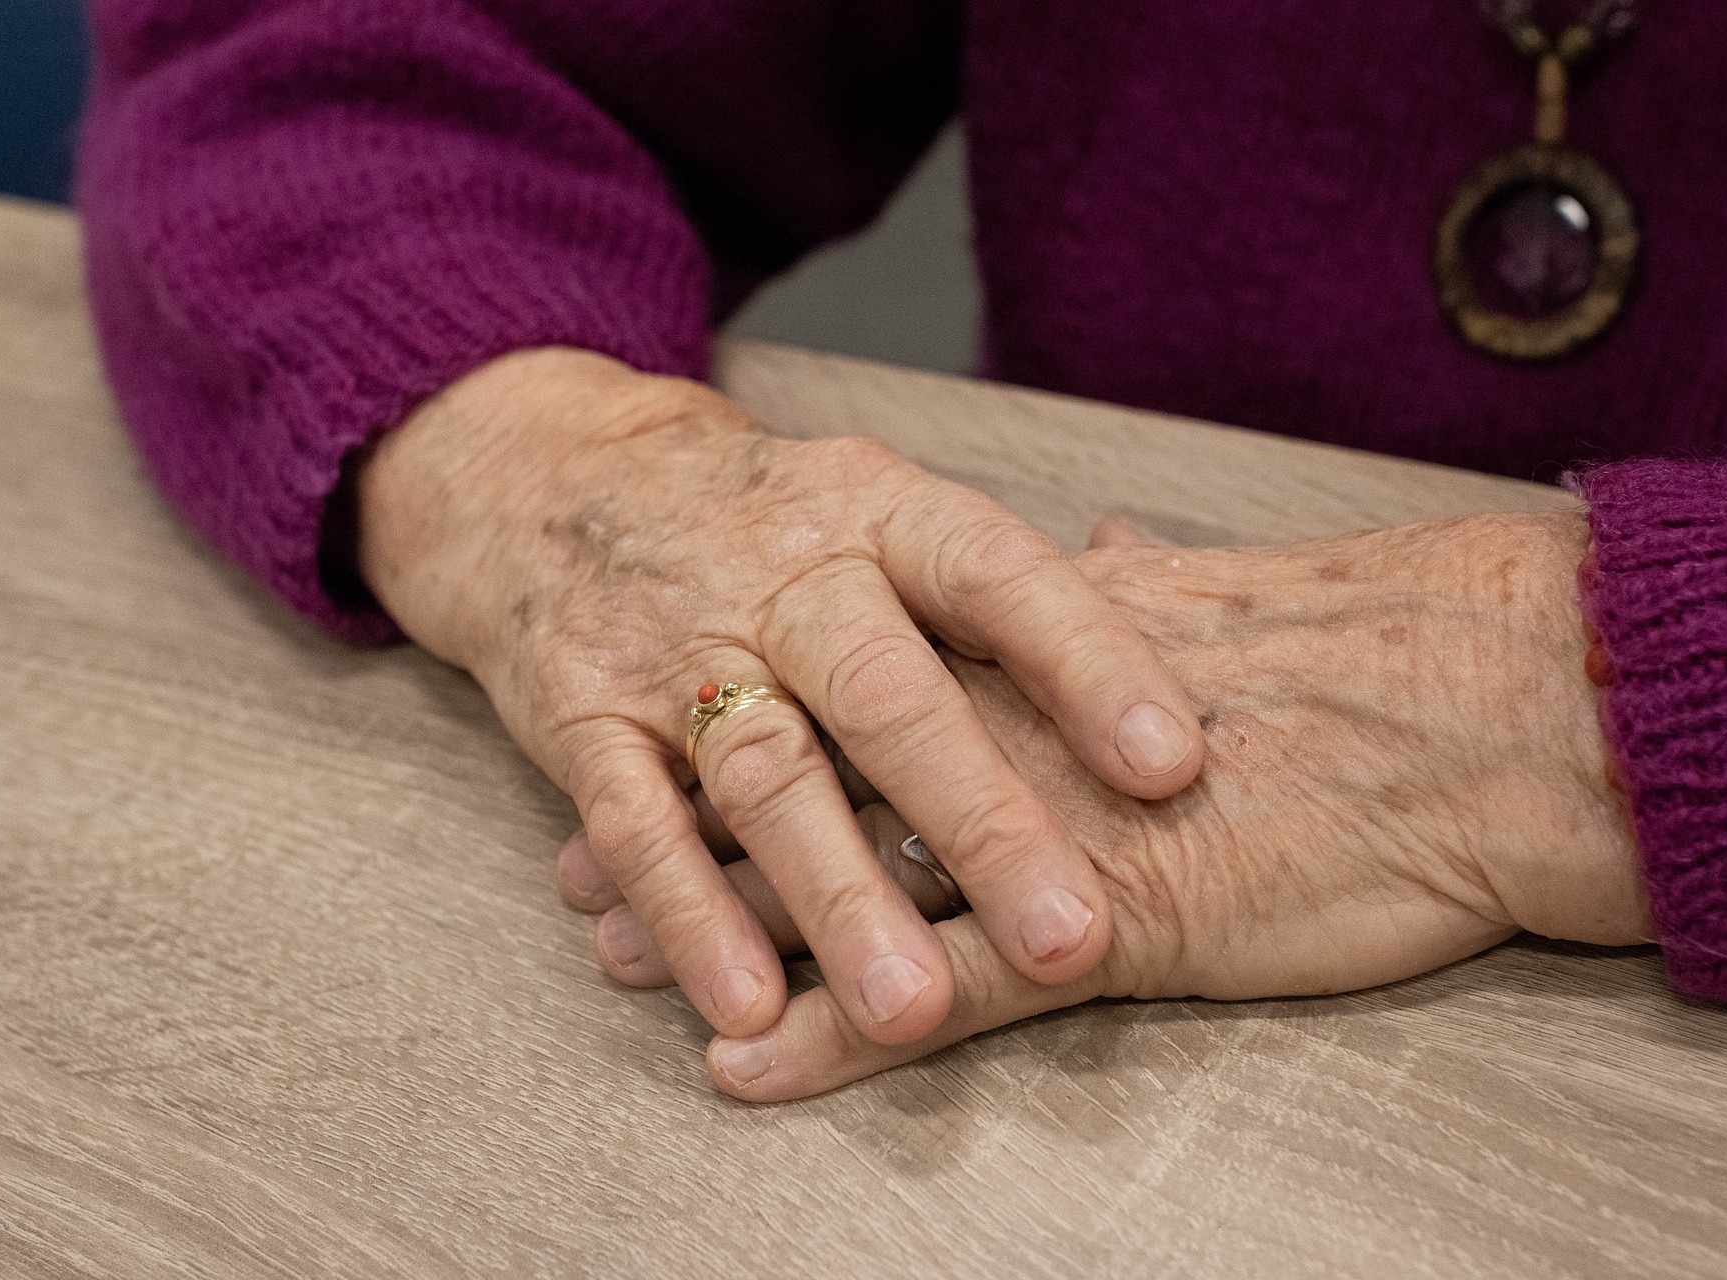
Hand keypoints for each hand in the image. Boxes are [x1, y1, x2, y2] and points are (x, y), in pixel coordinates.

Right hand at [356, 349, 1204, 1045]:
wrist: (549, 476)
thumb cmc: (768, 521)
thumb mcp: (880, 510)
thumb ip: (1007, 589)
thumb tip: (1178, 630)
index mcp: (881, 515)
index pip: (998, 576)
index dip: (1089, 665)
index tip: (1174, 764)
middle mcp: (787, 577)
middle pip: (890, 698)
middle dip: (982, 821)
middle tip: (1068, 938)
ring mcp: (679, 647)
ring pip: (769, 778)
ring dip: (840, 897)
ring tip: (913, 1009)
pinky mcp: (582, 717)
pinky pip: (635, 822)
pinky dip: (689, 916)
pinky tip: (747, 1005)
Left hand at [564, 510, 1649, 1097]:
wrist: (1496, 714)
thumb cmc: (1390, 657)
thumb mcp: (1240, 597)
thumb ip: (1136, 585)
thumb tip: (1092, 551)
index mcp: (1047, 650)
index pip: (860, 673)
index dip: (753, 704)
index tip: (674, 720)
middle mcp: (1020, 729)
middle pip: (812, 771)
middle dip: (692, 814)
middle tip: (585, 850)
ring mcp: (1051, 833)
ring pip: (841, 877)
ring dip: (722, 920)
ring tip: (612, 950)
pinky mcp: (1110, 929)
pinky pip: (937, 992)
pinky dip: (831, 1032)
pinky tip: (747, 1061)